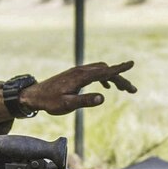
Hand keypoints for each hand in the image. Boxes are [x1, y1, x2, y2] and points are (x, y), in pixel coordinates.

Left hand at [20, 60, 135, 115]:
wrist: (34, 95)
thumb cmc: (49, 102)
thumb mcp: (67, 105)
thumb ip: (85, 101)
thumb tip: (103, 97)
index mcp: (81, 77)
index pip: (104, 71)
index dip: (119, 68)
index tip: (132, 64)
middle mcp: (81, 71)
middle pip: (106, 71)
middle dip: (121, 79)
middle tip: (132, 90)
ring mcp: (78, 72)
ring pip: (101, 71)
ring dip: (113, 78)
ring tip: (124, 89)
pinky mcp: (75, 75)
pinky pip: (94, 73)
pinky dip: (104, 78)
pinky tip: (107, 87)